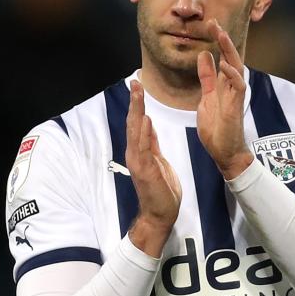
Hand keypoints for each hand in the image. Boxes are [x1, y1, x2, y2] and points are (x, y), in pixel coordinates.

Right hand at [126, 78, 181, 256]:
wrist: (160, 214)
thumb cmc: (161, 190)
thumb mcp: (159, 161)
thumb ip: (152, 143)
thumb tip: (147, 123)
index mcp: (140, 151)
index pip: (137, 123)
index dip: (137, 104)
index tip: (138, 86)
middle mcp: (135, 153)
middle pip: (133, 122)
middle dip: (134, 101)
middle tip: (135, 81)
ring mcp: (138, 161)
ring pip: (135, 131)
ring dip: (136, 111)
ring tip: (137, 92)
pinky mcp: (144, 169)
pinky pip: (143, 147)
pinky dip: (142, 132)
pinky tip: (143, 117)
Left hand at [196, 20, 253, 179]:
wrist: (223, 152)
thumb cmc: (217, 128)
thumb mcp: (206, 97)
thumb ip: (207, 77)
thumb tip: (204, 55)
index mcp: (223, 84)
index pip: (222, 56)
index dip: (217, 40)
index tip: (210, 24)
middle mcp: (231, 87)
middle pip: (231, 57)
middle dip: (223, 40)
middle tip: (215, 23)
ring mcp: (235, 96)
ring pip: (237, 67)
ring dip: (229, 51)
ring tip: (221, 35)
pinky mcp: (236, 106)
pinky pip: (238, 86)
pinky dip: (232, 75)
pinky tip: (224, 64)